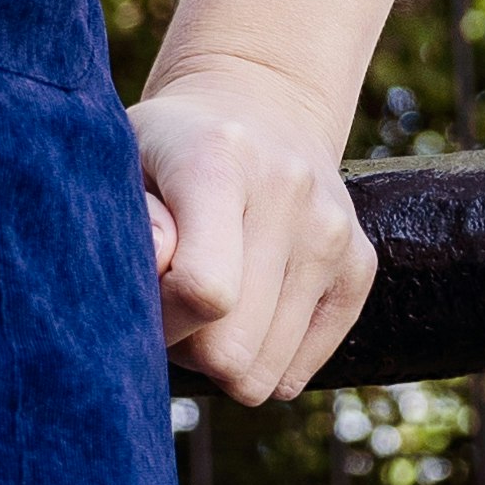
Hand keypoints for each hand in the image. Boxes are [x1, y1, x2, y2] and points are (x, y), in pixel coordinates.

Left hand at [131, 55, 374, 403]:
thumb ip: (130, 219)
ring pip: (263, 376)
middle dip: (185, 346)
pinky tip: (248, 307)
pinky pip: (293, 377)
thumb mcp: (124, 160)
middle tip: (171, 297)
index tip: (141, 295)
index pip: (205, 289)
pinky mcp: (360, 267)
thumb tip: (162, 263)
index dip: (162, 319)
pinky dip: (260, 360)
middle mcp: (290, 192)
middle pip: (232, 351)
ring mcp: (333, 232)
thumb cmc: (170, 149)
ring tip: (208, 300)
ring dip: (221, 358)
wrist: (260, 108)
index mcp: (221, 158)